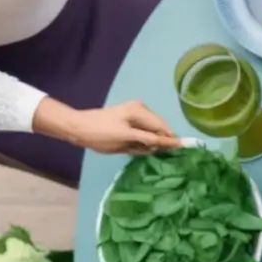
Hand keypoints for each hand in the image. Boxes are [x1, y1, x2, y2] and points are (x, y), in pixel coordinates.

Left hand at [43, 99, 179, 153]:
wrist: (77, 128)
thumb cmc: (101, 133)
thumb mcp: (127, 138)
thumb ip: (150, 139)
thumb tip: (171, 143)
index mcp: (141, 111)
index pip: (163, 128)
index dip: (171, 140)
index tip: (183, 151)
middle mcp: (142, 108)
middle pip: (159, 128)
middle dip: (159, 141)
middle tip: (153, 153)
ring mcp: (136, 111)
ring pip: (152, 130)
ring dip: (150, 141)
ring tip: (139, 148)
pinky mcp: (130, 116)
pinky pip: (144, 129)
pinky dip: (143, 138)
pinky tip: (135, 145)